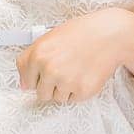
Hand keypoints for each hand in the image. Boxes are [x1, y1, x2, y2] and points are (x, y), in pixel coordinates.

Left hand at [17, 8, 133, 104]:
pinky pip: (73, 99)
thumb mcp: (50, 38)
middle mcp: (49, 69)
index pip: (25, 81)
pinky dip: (79, 90)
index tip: (45, 73)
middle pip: (41, 93)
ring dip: (66, 88)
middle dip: (51, 85)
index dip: (36, 78)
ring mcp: (65, 82)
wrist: (110, 35)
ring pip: (57, 98)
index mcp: (38, 54)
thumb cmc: (82, 33)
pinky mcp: (81, 91)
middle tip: (65, 69)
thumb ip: (31, 59)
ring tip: (77, 69)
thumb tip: (23, 85)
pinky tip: (85, 74)